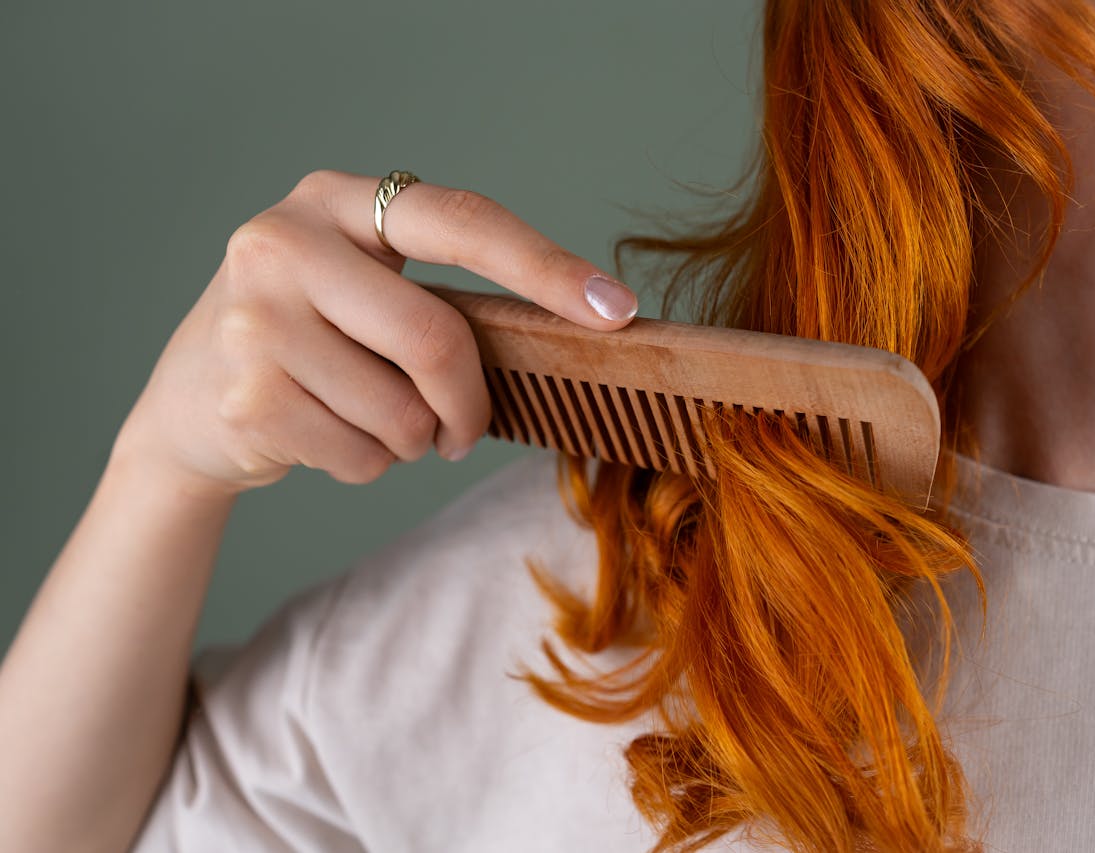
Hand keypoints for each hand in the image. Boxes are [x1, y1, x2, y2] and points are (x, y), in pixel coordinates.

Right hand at [111, 169, 638, 498]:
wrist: (188, 404)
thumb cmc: (307, 341)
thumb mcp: (356, 288)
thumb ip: (431, 298)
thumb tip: (570, 333)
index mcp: (333, 202)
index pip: (460, 221)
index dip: (545, 267)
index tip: (617, 310)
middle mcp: (284, 244)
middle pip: (436, 338)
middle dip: (468, 404)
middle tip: (461, 431)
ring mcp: (254, 320)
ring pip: (403, 414)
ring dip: (412, 441)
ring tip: (369, 422)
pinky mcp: (245, 396)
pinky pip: (364, 457)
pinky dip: (370, 465)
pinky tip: (326, 438)